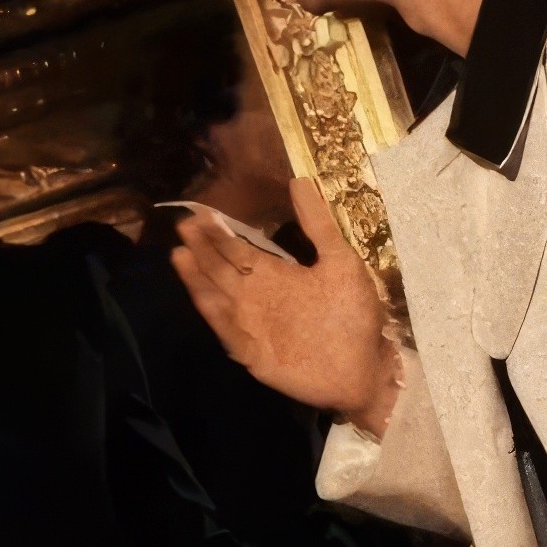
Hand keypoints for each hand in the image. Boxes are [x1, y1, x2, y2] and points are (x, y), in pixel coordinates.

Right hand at [172, 178, 396, 428]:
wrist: (367, 366)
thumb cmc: (355, 315)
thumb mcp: (340, 261)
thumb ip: (318, 225)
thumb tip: (300, 180)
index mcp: (277, 276)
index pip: (239, 251)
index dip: (220, 233)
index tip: (200, 212)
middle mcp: (258, 298)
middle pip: (222, 269)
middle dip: (203, 248)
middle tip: (184, 224)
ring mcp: (253, 326)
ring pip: (219, 297)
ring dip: (200, 278)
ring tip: (180, 255)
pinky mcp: (254, 353)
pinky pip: (230, 331)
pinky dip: (216, 314)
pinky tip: (205, 295)